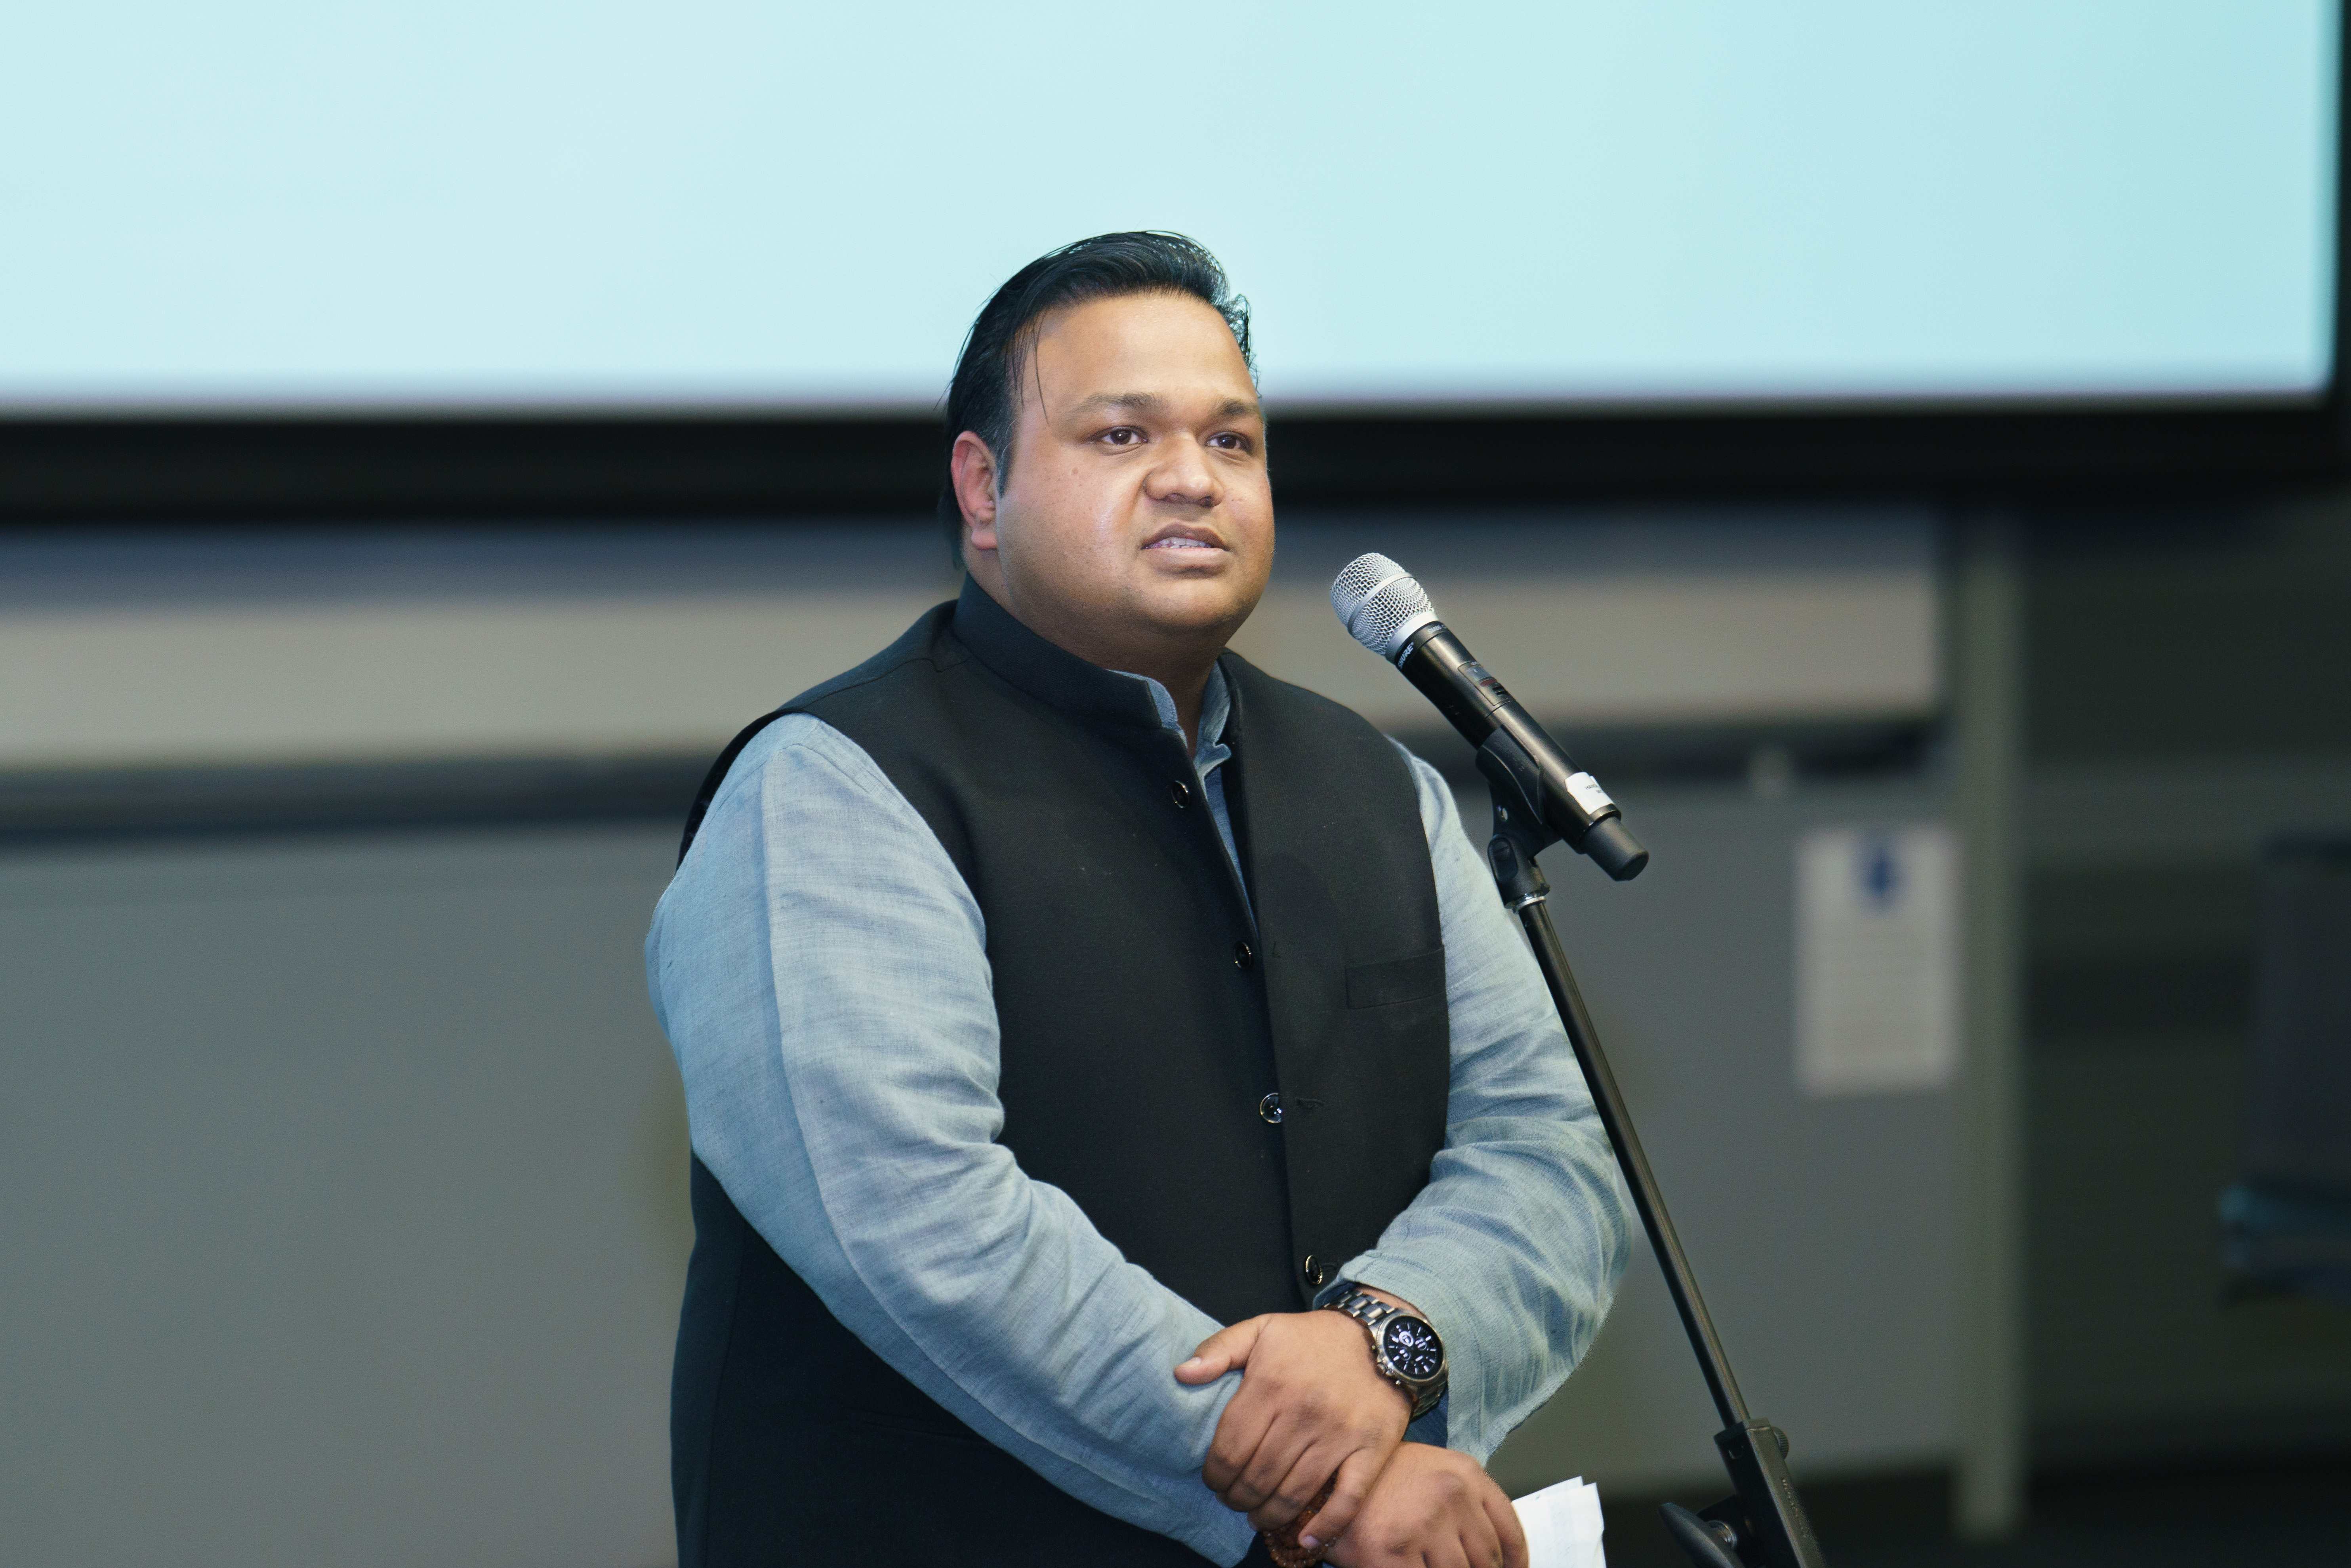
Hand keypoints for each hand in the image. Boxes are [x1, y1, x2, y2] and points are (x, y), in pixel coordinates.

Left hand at [1173, 1303, 1411, 1541]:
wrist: (1383, 1339)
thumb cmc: (1314, 1339)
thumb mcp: (1262, 1328)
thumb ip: (1219, 1349)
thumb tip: (1182, 1374)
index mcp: (1271, 1384)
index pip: (1230, 1448)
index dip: (1215, 1474)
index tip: (1212, 1481)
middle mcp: (1303, 1412)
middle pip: (1257, 1476)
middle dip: (1236, 1497)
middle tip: (1232, 1500)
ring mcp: (1339, 1436)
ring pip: (1293, 1493)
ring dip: (1267, 1515)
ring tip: (1256, 1516)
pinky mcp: (1371, 1452)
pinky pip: (1346, 1500)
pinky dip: (1326, 1527)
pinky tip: (1306, 1540)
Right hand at [1323, 1443, 1525, 1567]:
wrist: (1326, 1480)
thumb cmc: (1383, 1480)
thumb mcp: (1436, 1474)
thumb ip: (1470, 1506)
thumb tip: (1501, 1561)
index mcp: (1466, 1475)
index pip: (1509, 1532)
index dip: (1516, 1564)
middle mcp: (1450, 1496)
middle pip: (1488, 1561)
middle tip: (1460, 1566)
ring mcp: (1422, 1525)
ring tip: (1430, 1563)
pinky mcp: (1392, 1553)